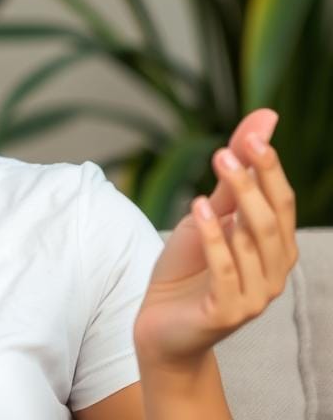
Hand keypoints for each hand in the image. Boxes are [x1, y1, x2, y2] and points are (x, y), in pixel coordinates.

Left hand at [132, 108, 298, 367]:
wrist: (161, 325)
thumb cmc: (188, 268)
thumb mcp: (208, 216)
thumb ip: (233, 176)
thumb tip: (264, 119)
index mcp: (275, 248)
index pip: (282, 202)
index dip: (270, 169)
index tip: (253, 136)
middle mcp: (273, 272)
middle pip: (272, 220)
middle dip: (254, 182)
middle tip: (229, 151)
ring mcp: (254, 296)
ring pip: (253, 244)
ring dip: (234, 204)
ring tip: (215, 171)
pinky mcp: (227, 313)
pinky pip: (226, 271)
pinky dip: (214, 239)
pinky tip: (197, 211)